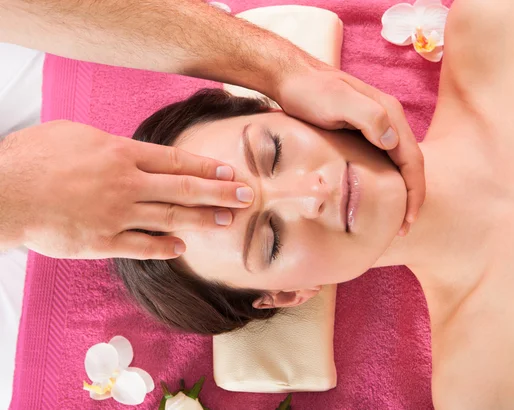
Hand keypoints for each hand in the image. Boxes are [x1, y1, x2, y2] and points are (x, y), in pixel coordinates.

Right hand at [0, 121, 253, 259]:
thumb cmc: (34, 157)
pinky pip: (143, 246)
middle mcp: (126, 184)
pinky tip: (184, 248)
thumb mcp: (76, 136)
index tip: (231, 171)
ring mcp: (116, 215)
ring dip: (202, 220)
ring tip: (227, 222)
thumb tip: (134, 153)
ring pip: (170, 218)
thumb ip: (112, 146)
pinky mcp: (102, 242)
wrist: (0, 193)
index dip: (207, 166)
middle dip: (219, 192)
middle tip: (246, 196)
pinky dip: (165, 247)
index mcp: (121, 154)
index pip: (176, 160)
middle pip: (184, 189)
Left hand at [274, 62, 424, 234]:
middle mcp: (389, 119)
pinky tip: (380, 194)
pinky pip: (384, 158)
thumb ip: (369, 117)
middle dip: (412, 196)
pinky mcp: (362, 129)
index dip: (414, 192)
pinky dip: (388, 180)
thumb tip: (393, 142)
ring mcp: (376, 124)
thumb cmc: (310, 91)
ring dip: (402, 190)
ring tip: (396, 217)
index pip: (413, 159)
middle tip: (403, 228)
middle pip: (411, 163)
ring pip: (399, 162)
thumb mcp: (337, 101)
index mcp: (389, 114)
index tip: (408, 220)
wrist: (290, 77)